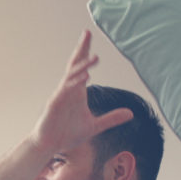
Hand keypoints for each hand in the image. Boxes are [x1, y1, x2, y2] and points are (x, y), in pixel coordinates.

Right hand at [29, 30, 133, 154]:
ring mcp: (60, 97)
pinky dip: (74, 84)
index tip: (89, 36)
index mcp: (77, 92)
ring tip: (95, 58)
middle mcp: (68, 91)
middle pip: (74, 65)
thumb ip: (111, 119)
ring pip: (71, 77)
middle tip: (87, 33)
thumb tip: (131, 113)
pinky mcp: (54, 106)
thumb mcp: (94, 126)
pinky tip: (85, 77)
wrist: (49, 146)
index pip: (82, 67)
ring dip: (83, 67)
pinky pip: (65, 92)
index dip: (86, 52)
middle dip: (81, 49)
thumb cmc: (66, 135)